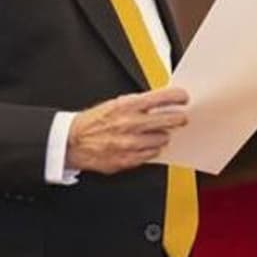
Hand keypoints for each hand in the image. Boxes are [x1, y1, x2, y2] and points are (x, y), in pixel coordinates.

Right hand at [67, 87, 188, 173]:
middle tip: (180, 118)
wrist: (72, 142)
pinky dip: (151, 150)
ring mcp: (130, 143)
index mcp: (128, 105)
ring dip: (162, 136)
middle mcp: (131, 124)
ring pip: (163, 139)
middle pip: (170, 120)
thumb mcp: (115, 103)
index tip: (184, 98)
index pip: (163, 97)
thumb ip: (139, 103)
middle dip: (178, 118)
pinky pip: (152, 155)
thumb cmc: (94, 122)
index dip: (178, 96)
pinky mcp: (128, 159)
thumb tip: (162, 100)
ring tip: (153, 133)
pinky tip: (144, 145)